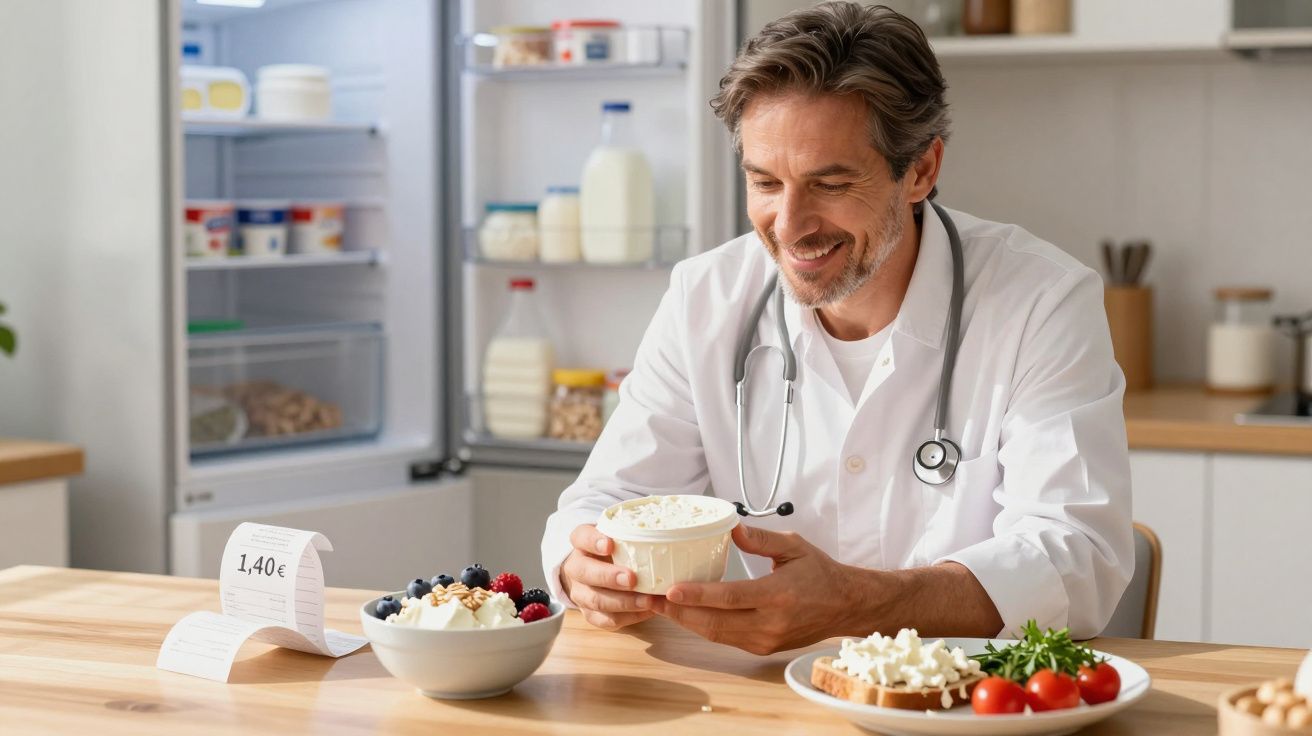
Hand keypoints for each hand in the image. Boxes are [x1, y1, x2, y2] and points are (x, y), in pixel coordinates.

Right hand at [559, 523, 654, 630]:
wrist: (600, 572)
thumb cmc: (619, 549)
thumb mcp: (622, 536)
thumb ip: (635, 533)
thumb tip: (668, 531)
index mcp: (582, 543)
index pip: (581, 537)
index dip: (594, 541)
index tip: (610, 545)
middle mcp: (576, 568)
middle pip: (585, 572)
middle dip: (609, 577)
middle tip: (632, 578)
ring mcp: (581, 593)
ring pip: (595, 600)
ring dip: (623, 602)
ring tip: (647, 600)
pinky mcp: (590, 613)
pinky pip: (606, 619)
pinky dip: (628, 617)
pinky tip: (647, 611)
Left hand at [650, 524, 861, 654]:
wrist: (845, 606)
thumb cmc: (820, 573)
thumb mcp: (795, 546)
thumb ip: (761, 539)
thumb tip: (730, 528)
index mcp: (778, 595)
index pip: (731, 598)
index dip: (698, 595)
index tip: (670, 590)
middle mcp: (770, 623)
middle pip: (715, 622)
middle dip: (678, 612)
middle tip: (649, 599)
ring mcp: (766, 640)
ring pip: (717, 634)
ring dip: (685, 622)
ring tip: (658, 607)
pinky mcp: (763, 648)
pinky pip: (726, 639)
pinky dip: (703, 627)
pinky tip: (685, 614)